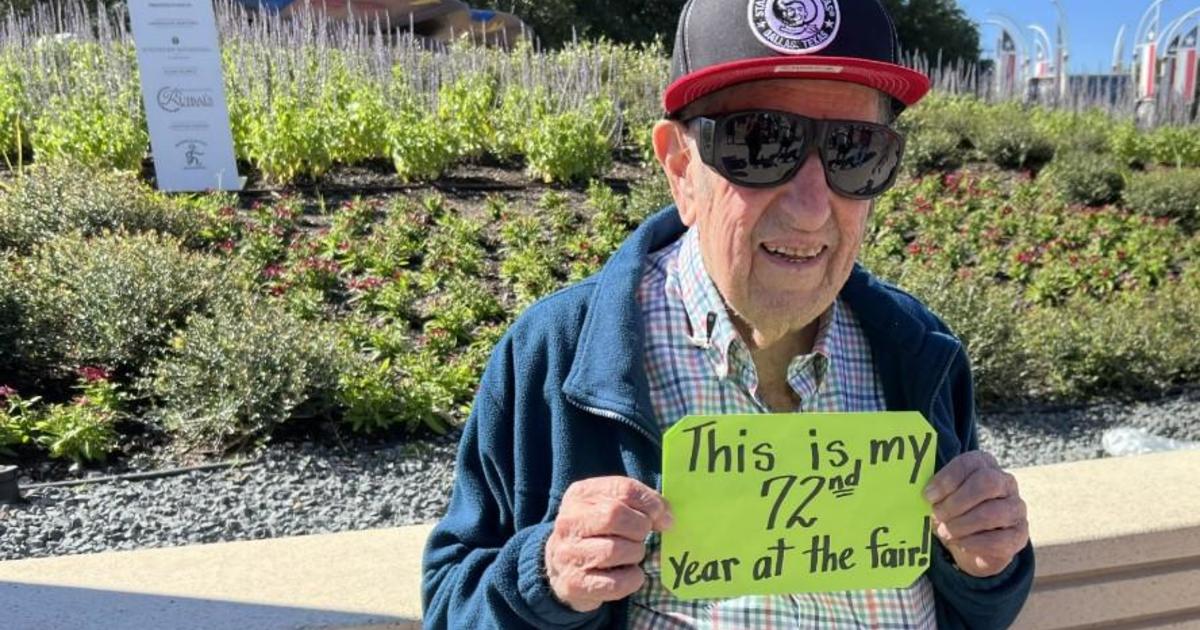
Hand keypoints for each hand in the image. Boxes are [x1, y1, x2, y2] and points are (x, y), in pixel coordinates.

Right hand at [545, 476, 673, 611]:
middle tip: (643, 536)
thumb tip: (667, 518)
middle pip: (616, 516)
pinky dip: (632, 578)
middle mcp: (569, 522)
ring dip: (635, 554)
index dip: (651, 503)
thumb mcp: (610, 505)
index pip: (623, 489)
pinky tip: (629, 573)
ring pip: (616, 550)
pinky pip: (616, 582)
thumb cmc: (596, 531)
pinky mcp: (574, 584)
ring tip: (632, 554)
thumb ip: (639, 503)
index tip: (663, 517)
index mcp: (580, 495)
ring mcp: (568, 554)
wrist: (562, 566)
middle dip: (641, 528)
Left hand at [923, 451, 1028, 577]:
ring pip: (993, 513)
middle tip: (938, 515)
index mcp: (984, 465)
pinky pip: (999, 540)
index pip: (969, 463)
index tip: (928, 496)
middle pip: (987, 483)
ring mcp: (1016, 508)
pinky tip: (959, 543)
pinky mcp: (1019, 535)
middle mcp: (1005, 482)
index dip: (947, 480)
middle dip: (957, 502)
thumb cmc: (951, 511)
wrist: (969, 542)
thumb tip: (925, 495)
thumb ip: (934, 491)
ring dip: (962, 525)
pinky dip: (973, 543)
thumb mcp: (941, 497)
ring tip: (946, 532)